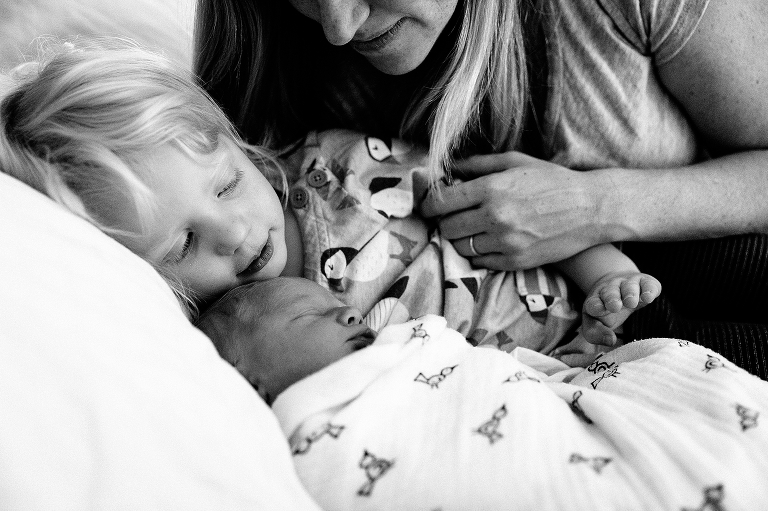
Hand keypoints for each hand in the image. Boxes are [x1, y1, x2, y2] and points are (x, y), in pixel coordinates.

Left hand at [420, 152, 608, 269]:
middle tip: (454, 217)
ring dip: (461, 239)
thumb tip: (449, 166)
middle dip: (445, 222)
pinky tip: (489, 242)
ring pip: (462, 247)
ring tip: (472, 229)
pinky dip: (479, 254)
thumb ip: (478, 164)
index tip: (426, 207)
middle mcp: (495, 217)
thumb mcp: (515, 162)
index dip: (428, 205)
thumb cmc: (552, 180)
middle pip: (447, 227)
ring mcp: (505, 242)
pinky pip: (481, 263)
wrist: (590, 209)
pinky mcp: (516, 261)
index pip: (441, 202)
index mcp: (491, 188)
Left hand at [580, 271, 661, 345]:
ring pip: (628, 287)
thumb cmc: (605, 311)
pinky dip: (649, 290)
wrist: (618, 286)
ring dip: (630, 294)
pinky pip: (648, 284)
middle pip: (610, 293)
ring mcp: (628, 284)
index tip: (598, 310)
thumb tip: (611, 341)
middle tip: (614, 306)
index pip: (593, 303)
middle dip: (612, 298)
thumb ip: (595, 333)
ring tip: (631, 302)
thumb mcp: (595, 324)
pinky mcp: (645, 282)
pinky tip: (648, 297)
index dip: (595, 306)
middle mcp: (610, 290)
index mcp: (595, 301)